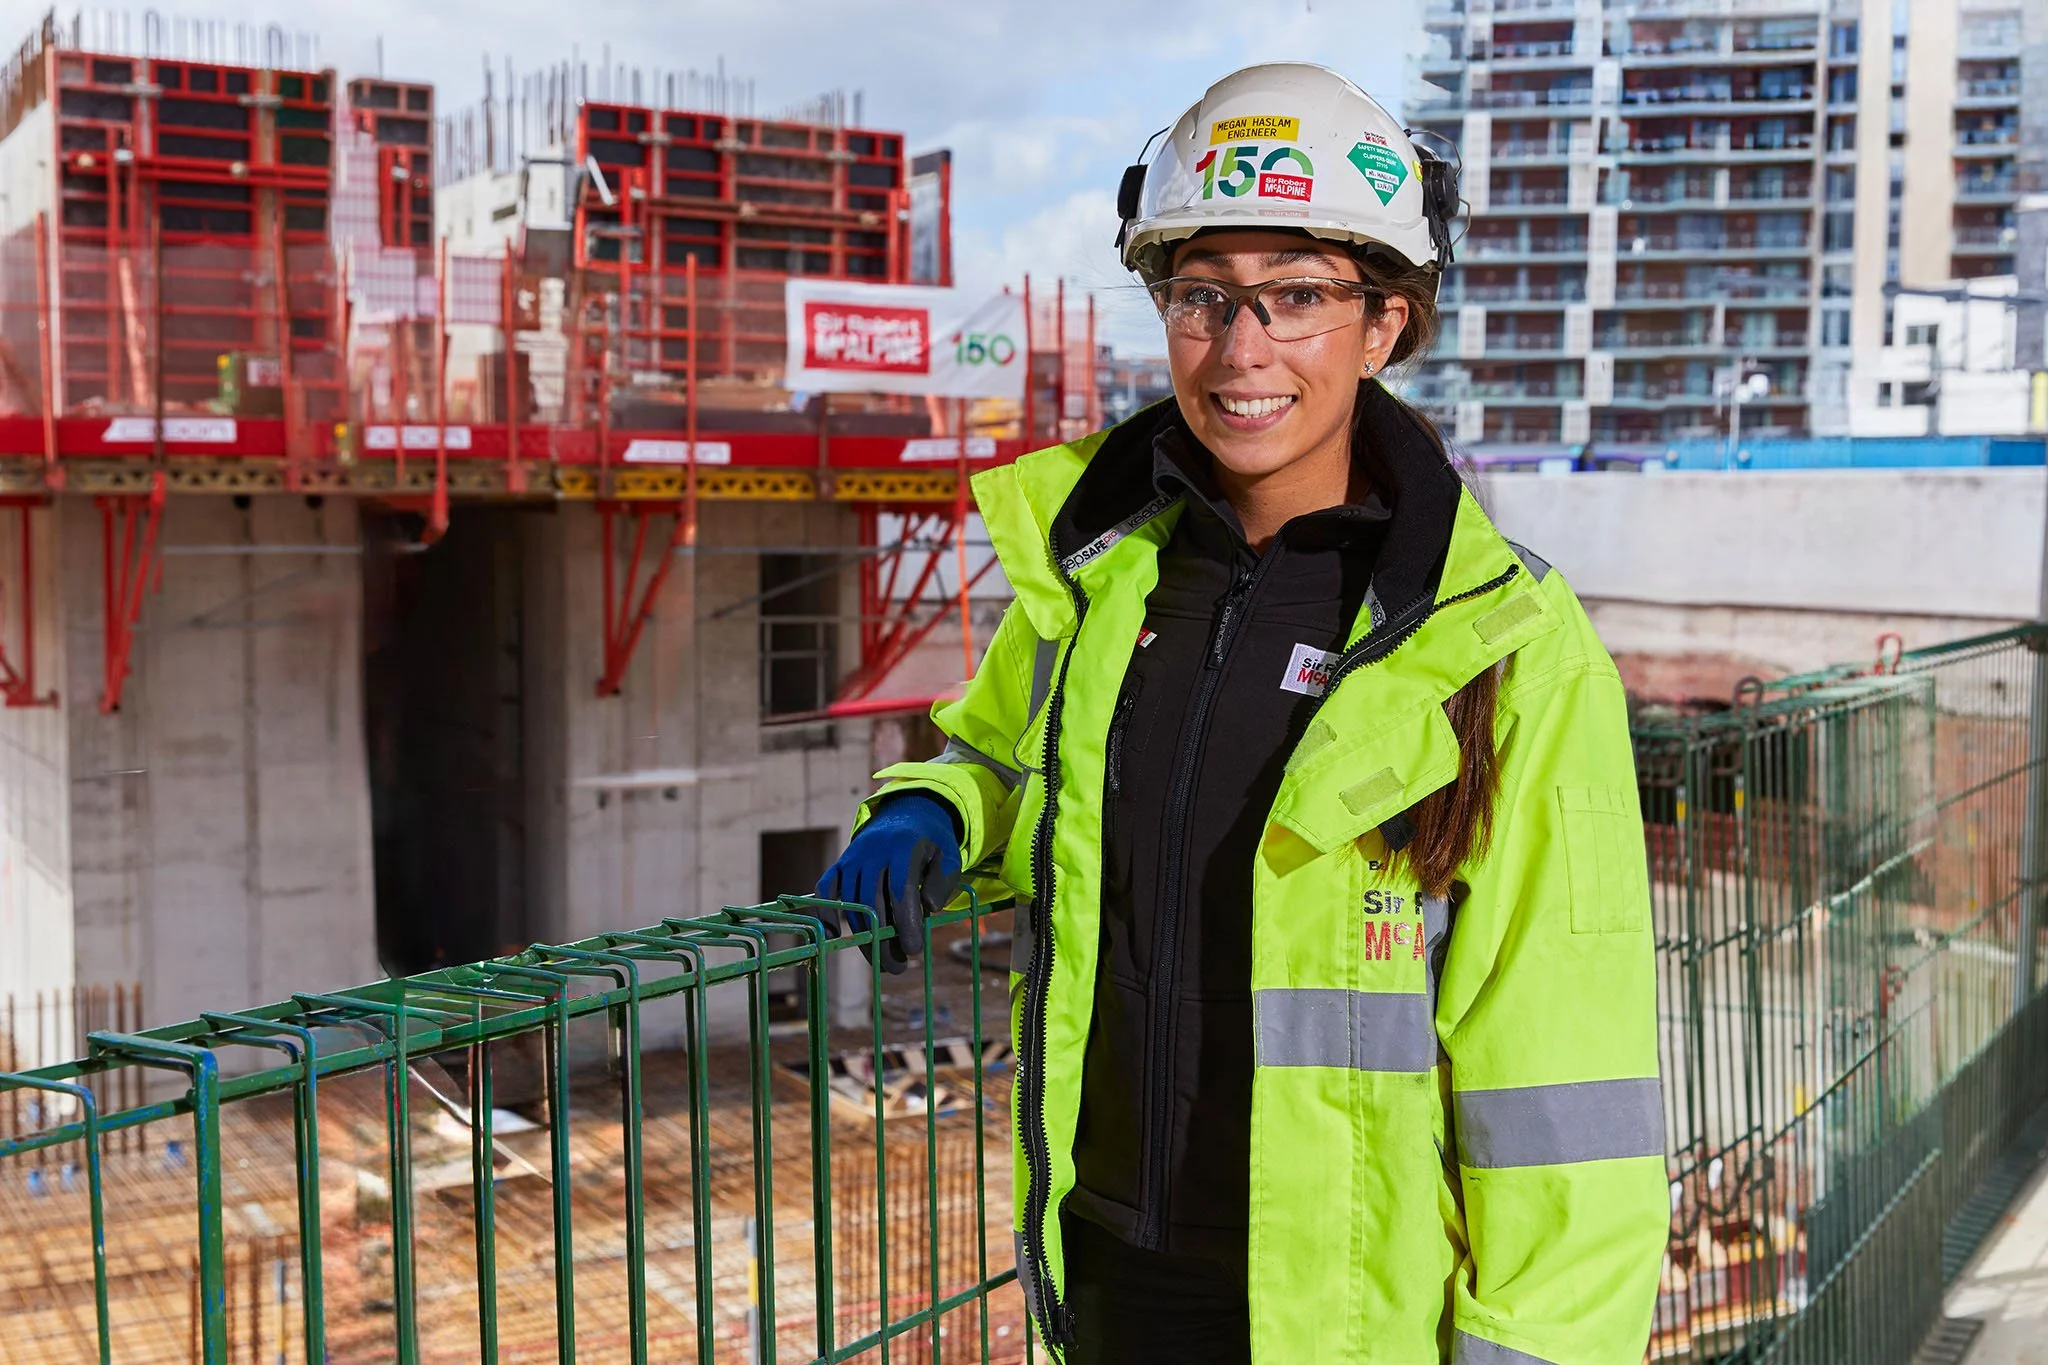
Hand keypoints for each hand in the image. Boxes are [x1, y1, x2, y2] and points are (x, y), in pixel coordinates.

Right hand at [815, 793, 963, 973]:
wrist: (906, 815)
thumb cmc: (931, 844)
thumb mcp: (948, 856)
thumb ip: (943, 881)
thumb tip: (929, 907)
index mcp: (903, 847)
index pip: (900, 890)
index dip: (905, 922)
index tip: (913, 949)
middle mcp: (873, 851)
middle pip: (872, 901)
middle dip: (883, 939)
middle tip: (897, 967)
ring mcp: (853, 857)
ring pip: (851, 902)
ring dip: (863, 936)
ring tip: (882, 962)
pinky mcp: (840, 863)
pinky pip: (825, 889)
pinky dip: (825, 912)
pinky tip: (835, 937)